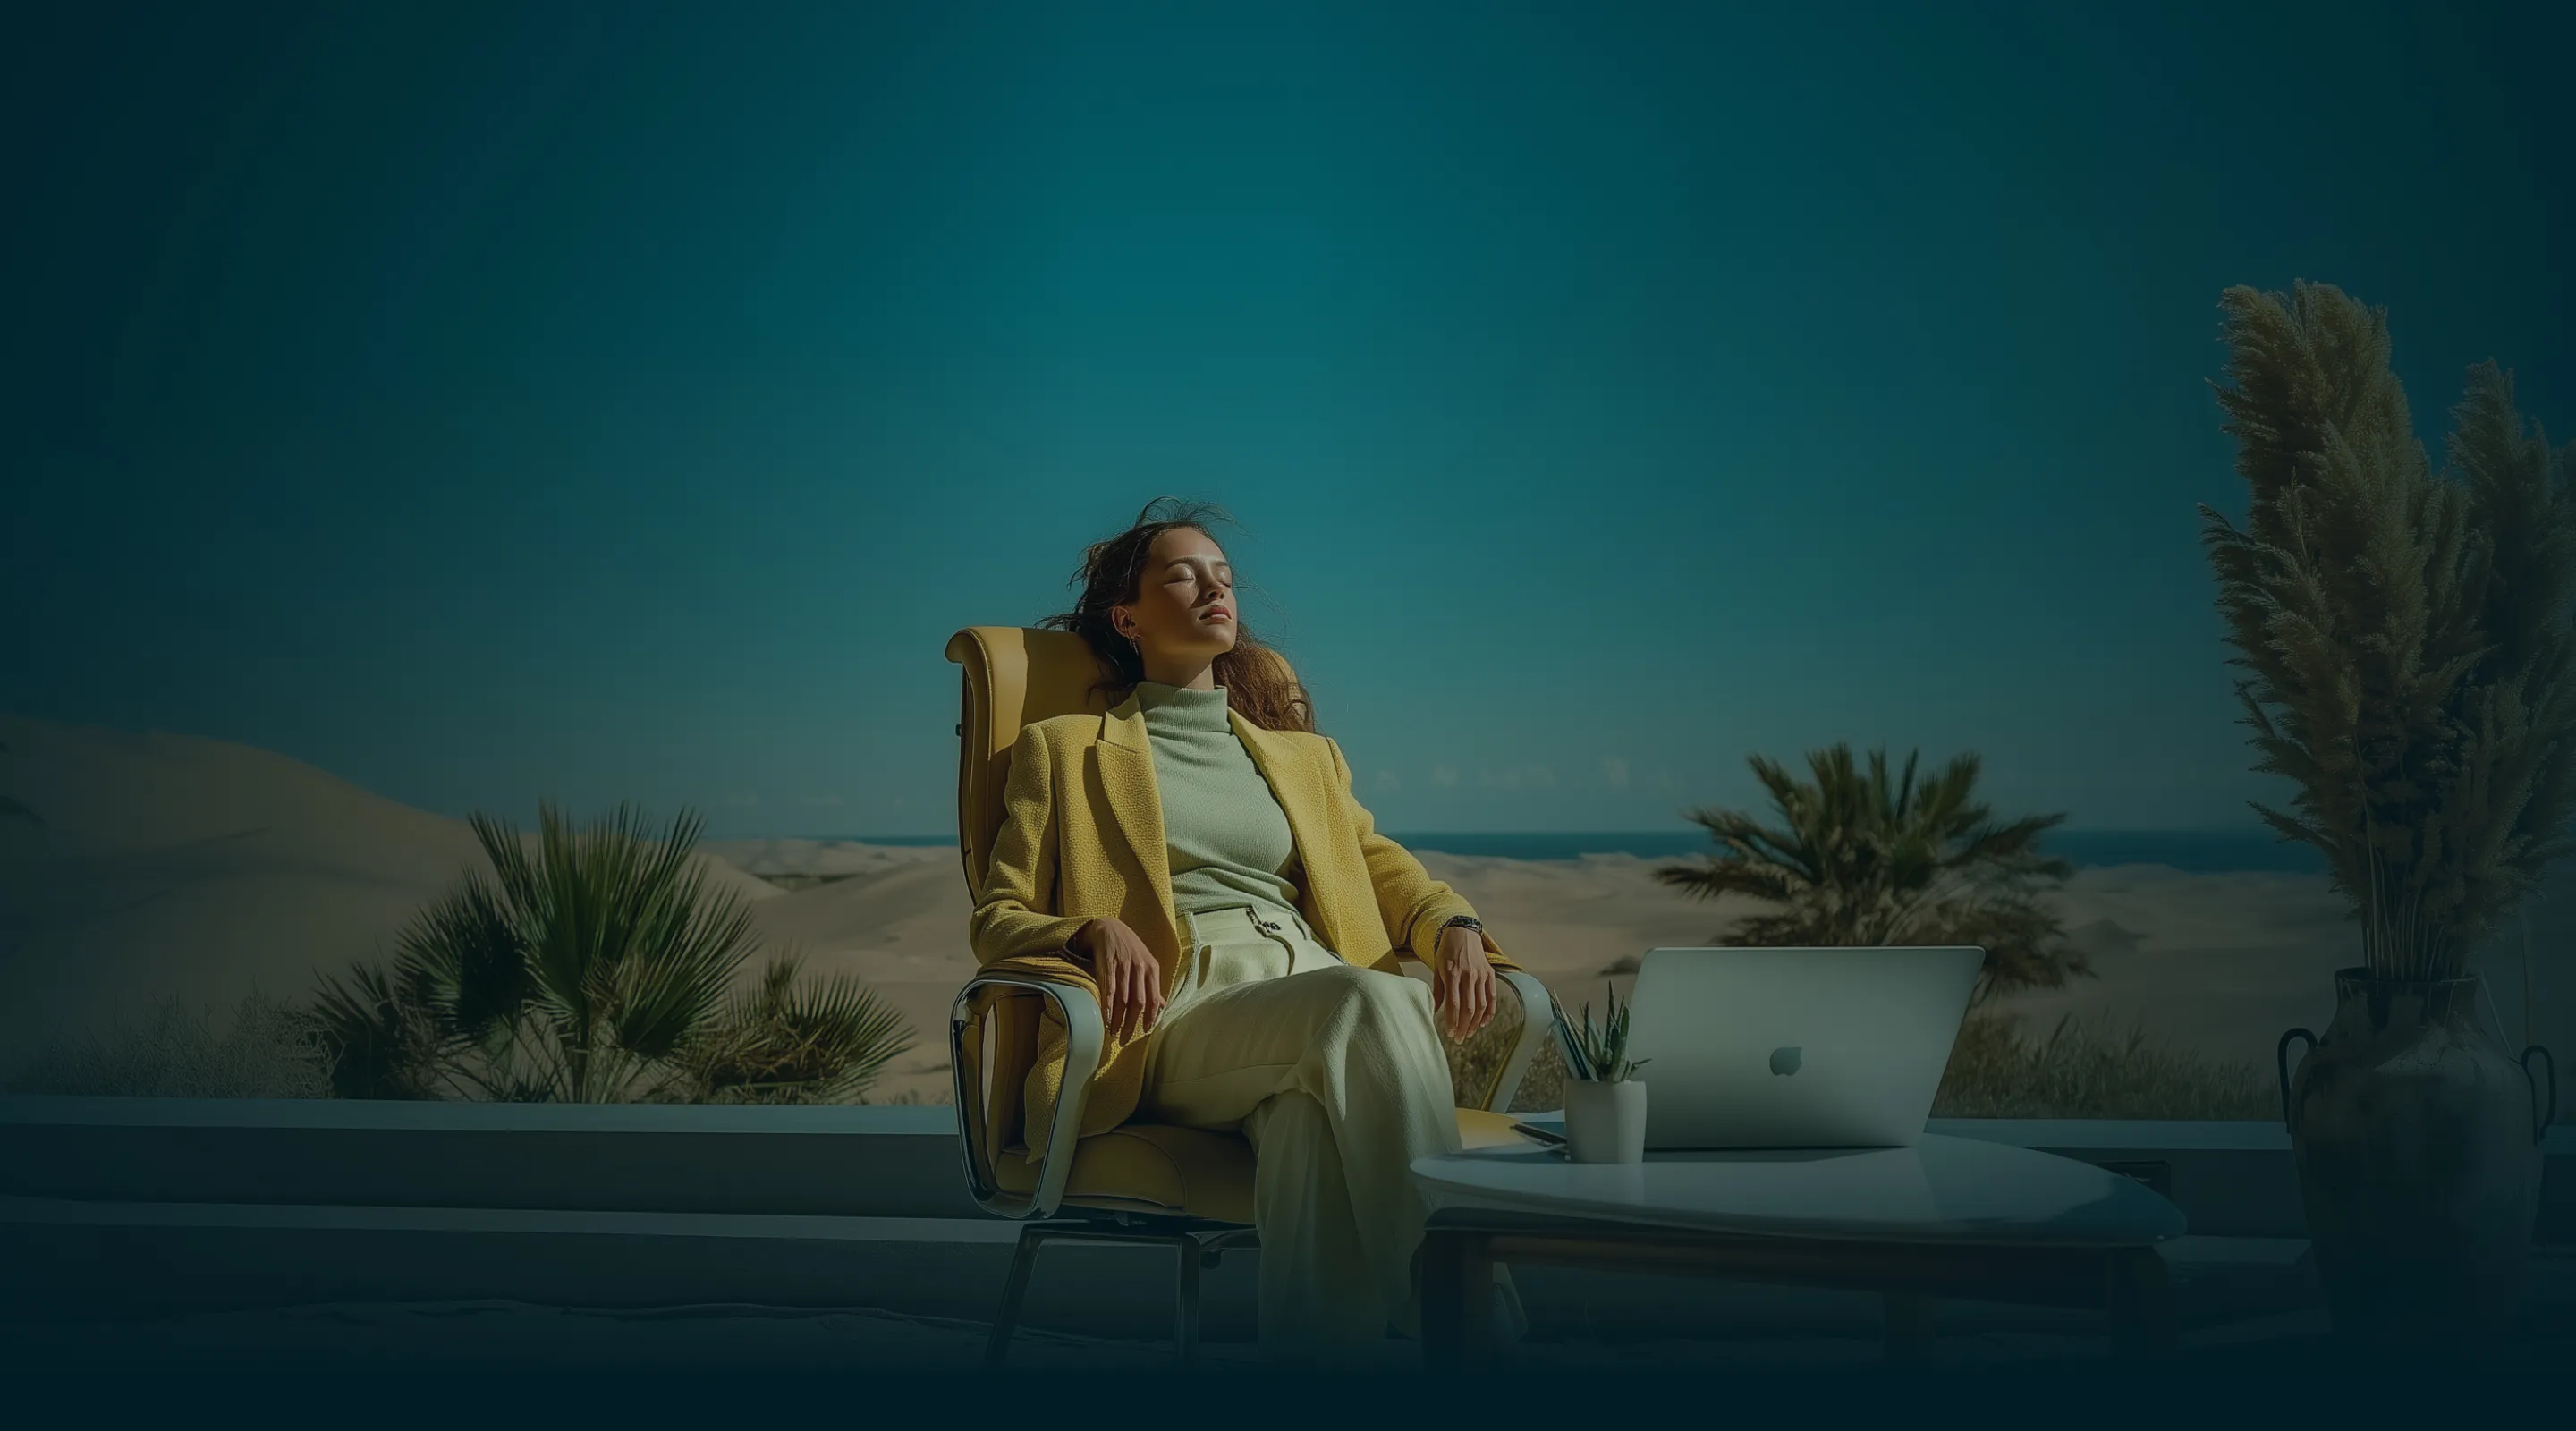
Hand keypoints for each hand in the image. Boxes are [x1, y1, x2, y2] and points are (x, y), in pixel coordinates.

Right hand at [1071, 917, 1164, 1041]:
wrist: (1109, 927)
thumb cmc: (1129, 948)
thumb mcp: (1146, 963)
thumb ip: (1153, 985)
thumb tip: (1162, 1005)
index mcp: (1152, 968)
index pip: (1153, 998)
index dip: (1150, 1017)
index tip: (1144, 1031)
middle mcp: (1140, 967)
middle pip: (1137, 1002)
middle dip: (1131, 1024)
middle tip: (1125, 1039)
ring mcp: (1124, 965)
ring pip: (1123, 998)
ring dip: (1118, 1019)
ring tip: (1114, 1032)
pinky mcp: (1108, 963)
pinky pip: (1109, 989)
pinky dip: (1108, 1006)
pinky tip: (1106, 1018)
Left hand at [1431, 925, 1496, 1041]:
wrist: (1463, 932)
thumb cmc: (1446, 952)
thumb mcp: (1437, 968)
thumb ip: (1438, 990)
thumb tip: (1435, 1011)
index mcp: (1452, 973)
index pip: (1454, 1004)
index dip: (1452, 1021)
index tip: (1449, 1033)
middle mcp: (1469, 975)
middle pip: (1469, 1008)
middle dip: (1464, 1027)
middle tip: (1459, 1039)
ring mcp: (1481, 975)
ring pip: (1481, 1005)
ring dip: (1475, 1023)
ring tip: (1468, 1034)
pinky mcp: (1490, 974)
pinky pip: (1492, 997)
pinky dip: (1489, 1012)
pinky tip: (1483, 1023)